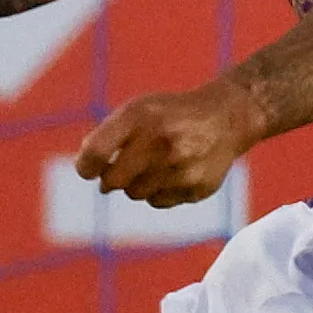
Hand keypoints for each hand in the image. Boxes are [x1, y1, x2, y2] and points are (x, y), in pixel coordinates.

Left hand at [74, 81, 264, 207]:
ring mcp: (182, 167)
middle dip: (110, 178)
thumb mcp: (137, 110)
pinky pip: (159, 202)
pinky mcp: (197, 187)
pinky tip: (173, 172)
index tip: (89, 169)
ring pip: (135, 194)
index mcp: (140, 117)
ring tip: (153, 164)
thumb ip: (106, 135)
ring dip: (136, 184)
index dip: (86, 166)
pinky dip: (158, 191)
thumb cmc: (169, 116)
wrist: (226, 117)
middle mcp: (161, 142)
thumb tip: (86, 168)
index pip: (95, 153)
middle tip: (120, 169)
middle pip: (112, 181)